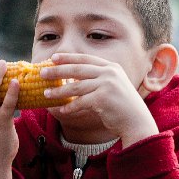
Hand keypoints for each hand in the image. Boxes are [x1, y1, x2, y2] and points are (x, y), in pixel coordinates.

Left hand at [42, 53, 157, 146]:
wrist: (136, 121)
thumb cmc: (120, 105)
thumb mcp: (111, 86)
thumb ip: (96, 78)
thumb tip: (70, 76)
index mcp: (111, 67)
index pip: (85, 59)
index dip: (68, 57)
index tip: (53, 58)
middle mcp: (110, 73)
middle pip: (77, 69)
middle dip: (57, 71)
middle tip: (42, 73)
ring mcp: (107, 85)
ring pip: (76, 86)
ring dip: (59, 91)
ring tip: (45, 94)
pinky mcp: (103, 99)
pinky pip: (80, 102)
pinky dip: (70, 107)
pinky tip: (61, 110)